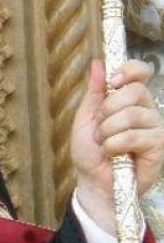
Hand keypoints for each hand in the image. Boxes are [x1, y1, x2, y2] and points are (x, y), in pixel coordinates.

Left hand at [70, 58, 163, 234]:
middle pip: (134, 91)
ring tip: (104, 143)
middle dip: (107, 110)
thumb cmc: (90, 149)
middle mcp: (147, 109)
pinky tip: (113, 154)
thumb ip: (94, 90)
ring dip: (107, 131)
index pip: (141, 71)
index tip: (113, 80)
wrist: (92, 179)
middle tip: (101, 127)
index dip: (130, 69)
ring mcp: (156, 127)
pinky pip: (133, 136)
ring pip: (131, 114)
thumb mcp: (86, 116)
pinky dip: (114, 145)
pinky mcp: (159, 146)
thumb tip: (98, 62)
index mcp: (129, 98)